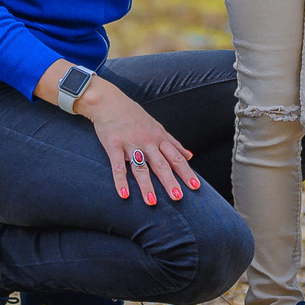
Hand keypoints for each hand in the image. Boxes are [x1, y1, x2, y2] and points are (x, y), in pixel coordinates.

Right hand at [75, 78, 200, 205]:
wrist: (108, 101)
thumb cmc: (134, 115)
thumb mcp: (157, 126)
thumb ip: (173, 143)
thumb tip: (190, 156)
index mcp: (159, 137)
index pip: (175, 157)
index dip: (186, 172)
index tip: (195, 186)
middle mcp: (147, 141)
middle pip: (161, 164)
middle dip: (170, 181)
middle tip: (178, 198)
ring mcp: (130, 143)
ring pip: (140, 168)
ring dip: (146, 186)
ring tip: (152, 202)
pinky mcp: (113, 145)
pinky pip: (118, 166)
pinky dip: (121, 181)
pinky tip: (124, 195)